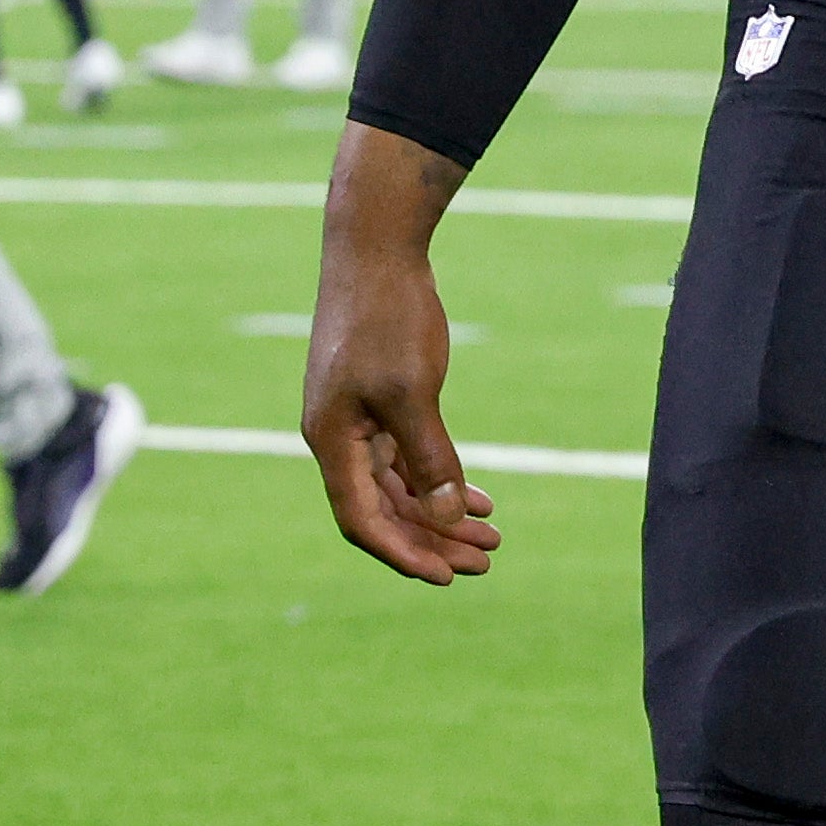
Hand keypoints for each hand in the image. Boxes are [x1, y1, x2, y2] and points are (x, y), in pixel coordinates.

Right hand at [301, 230, 499, 584]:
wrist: (377, 247)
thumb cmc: (388, 315)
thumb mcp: (414, 391)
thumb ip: (429, 456)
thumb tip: (446, 516)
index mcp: (333, 440)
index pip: (364, 520)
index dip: (404, 554)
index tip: (447, 578)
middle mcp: (338, 438)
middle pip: (385, 511)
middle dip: (434, 541)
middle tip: (487, 563)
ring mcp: (357, 419)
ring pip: (400, 487)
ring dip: (442, 513)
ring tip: (493, 537)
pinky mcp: (377, 401)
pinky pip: (407, 457)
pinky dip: (440, 478)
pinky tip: (479, 497)